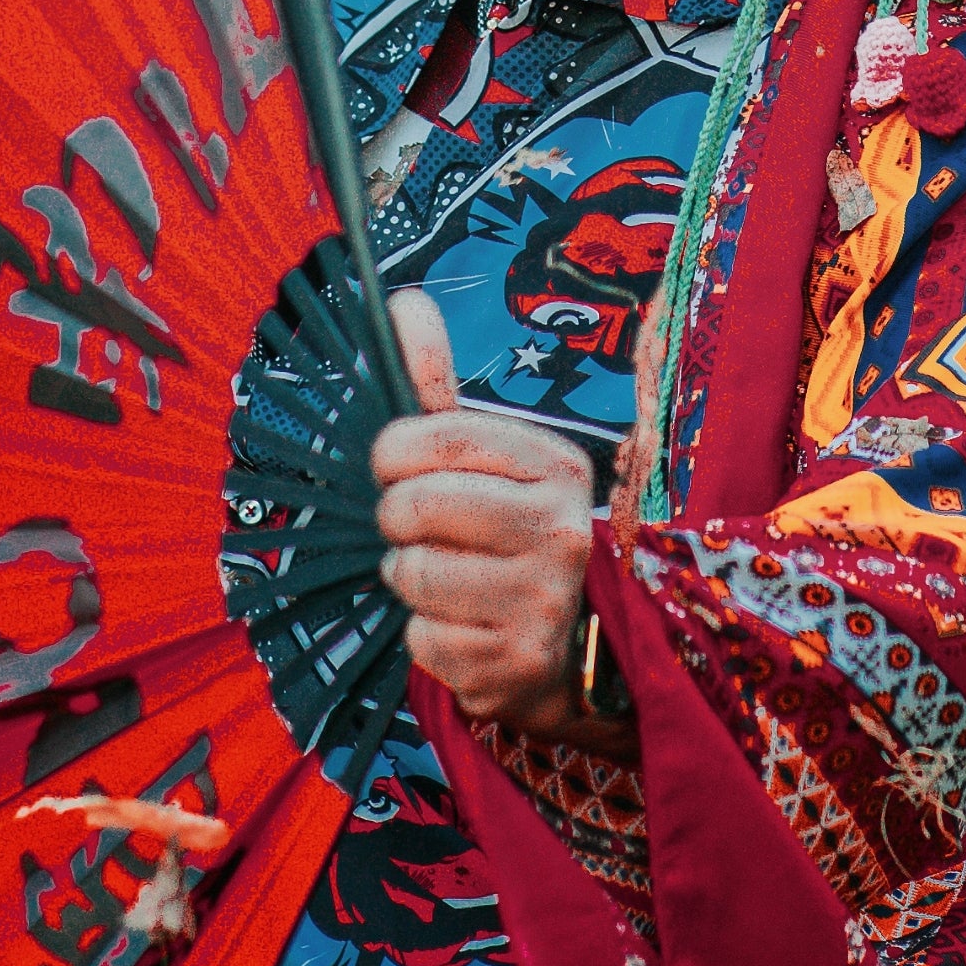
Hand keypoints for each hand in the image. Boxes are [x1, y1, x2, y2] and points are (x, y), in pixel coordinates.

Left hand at [374, 291, 601, 739]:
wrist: (574, 646)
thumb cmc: (508, 533)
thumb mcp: (486, 455)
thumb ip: (439, 383)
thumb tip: (401, 301)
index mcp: (554, 463)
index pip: (437, 437)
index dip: (392, 454)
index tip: (393, 467)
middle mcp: (559, 528)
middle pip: (415, 508)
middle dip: (398, 524)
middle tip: (419, 532)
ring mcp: (543, 600)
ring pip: (412, 575)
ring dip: (409, 581)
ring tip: (446, 578)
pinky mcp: (519, 663)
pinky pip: (423, 640)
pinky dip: (427, 636)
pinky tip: (464, 627)